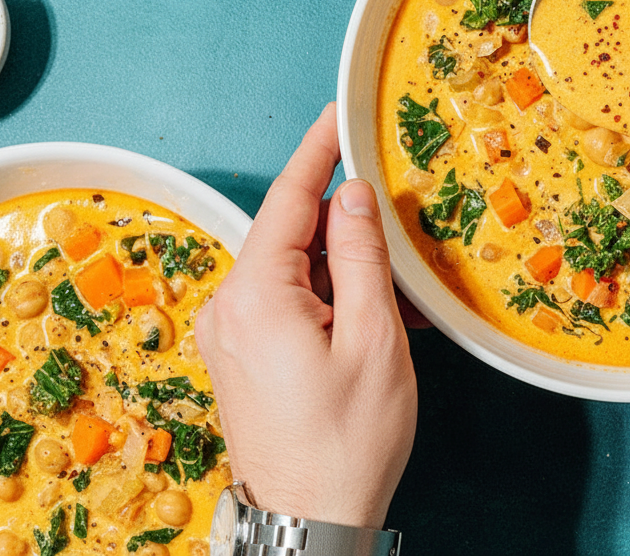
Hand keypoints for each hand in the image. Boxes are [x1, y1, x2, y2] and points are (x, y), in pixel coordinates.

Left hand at [196, 103, 416, 528]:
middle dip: (346, 221)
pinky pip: (289, 304)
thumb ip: (362, 255)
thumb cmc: (345, 441)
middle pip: (292, 234)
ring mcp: (232, 335)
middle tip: (398, 214)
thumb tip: (355, 196)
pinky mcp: (243, 358)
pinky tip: (374, 317)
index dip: (318, 150)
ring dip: (346, 268)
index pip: (289, 198)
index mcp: (256, 295)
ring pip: (295, 271)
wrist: (309, 520)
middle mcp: (231, 308)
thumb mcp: (373, 337)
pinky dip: (333, 299)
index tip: (339, 115)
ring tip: (398, 290)